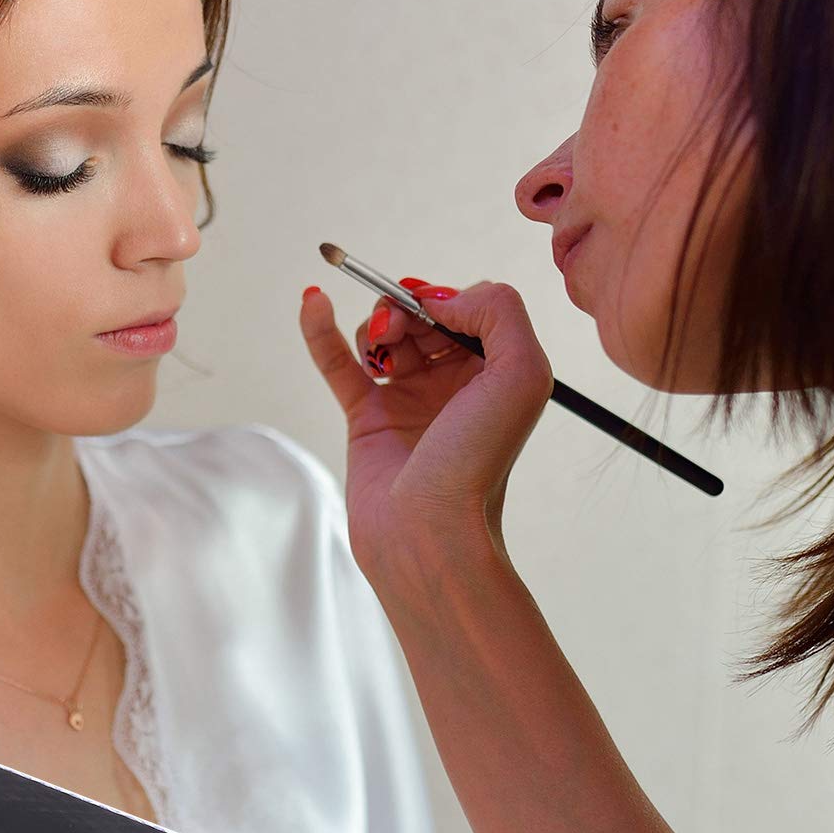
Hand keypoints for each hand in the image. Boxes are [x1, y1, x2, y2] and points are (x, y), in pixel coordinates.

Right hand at [298, 278, 553, 576]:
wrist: (428, 534)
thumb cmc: (478, 462)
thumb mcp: (521, 374)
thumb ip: (498, 312)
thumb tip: (439, 298)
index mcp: (495, 372)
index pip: (466, 307)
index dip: (445, 299)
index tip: (432, 313)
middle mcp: (455, 383)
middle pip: (421, 316)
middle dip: (405, 309)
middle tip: (396, 331)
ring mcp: (409, 399)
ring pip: (383, 335)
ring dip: (375, 326)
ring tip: (378, 352)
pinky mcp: (367, 418)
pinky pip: (339, 362)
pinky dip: (321, 329)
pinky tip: (313, 302)